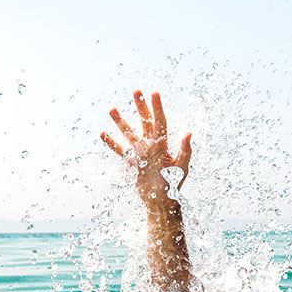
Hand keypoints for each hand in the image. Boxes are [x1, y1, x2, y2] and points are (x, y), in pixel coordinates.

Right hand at [101, 90, 192, 204]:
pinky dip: (110, 143)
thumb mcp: (182, 167)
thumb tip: (188, 133)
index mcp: (162, 144)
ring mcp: (138, 152)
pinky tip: (103, 134)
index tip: (154, 93)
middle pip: (144, 121)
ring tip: (112, 109)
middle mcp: (149, 145)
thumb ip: (185, 150)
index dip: (157, 107)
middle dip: (140, 106)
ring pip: (128, 133)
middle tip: (136, 91)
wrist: (161, 200)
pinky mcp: (130, 162)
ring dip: (120, 121)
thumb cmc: (174, 184)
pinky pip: (119, 150)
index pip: (160, 121)